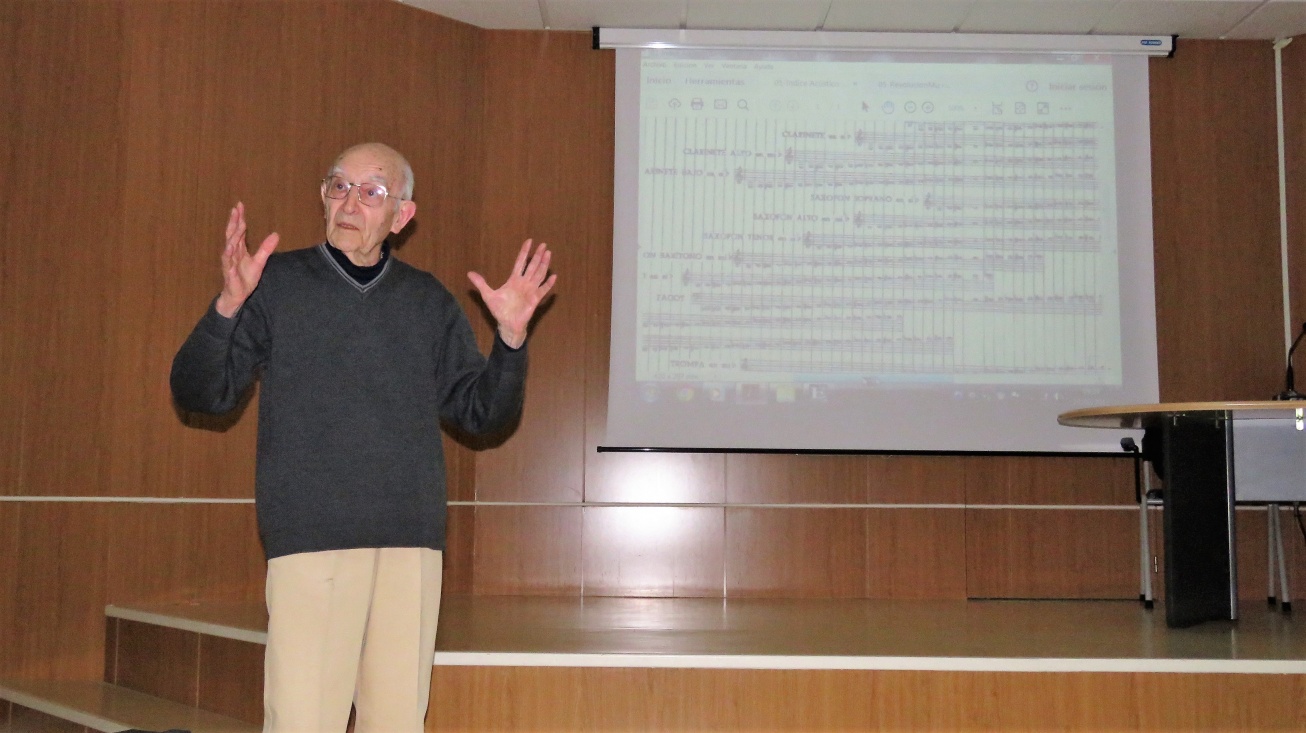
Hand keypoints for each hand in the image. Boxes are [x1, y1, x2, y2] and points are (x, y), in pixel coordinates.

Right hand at [215, 202, 278, 317]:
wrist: (237, 294)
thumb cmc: (245, 277)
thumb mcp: (259, 262)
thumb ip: (266, 248)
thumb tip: (276, 234)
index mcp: (238, 249)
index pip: (238, 231)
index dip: (239, 218)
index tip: (240, 205)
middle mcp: (232, 254)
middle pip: (232, 235)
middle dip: (234, 222)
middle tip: (236, 210)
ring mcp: (229, 264)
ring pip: (229, 249)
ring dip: (232, 238)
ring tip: (236, 227)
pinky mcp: (230, 275)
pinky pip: (229, 266)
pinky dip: (229, 259)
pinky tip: (230, 251)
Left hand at [468, 239, 556, 348]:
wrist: (507, 324)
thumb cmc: (500, 310)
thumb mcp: (488, 295)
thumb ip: (481, 283)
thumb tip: (469, 273)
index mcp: (514, 280)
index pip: (520, 262)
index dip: (524, 252)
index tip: (529, 241)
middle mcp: (524, 283)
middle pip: (532, 266)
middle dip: (537, 255)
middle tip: (543, 244)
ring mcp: (530, 290)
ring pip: (539, 274)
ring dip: (544, 264)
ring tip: (548, 254)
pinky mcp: (535, 299)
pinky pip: (543, 290)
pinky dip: (548, 284)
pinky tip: (554, 276)